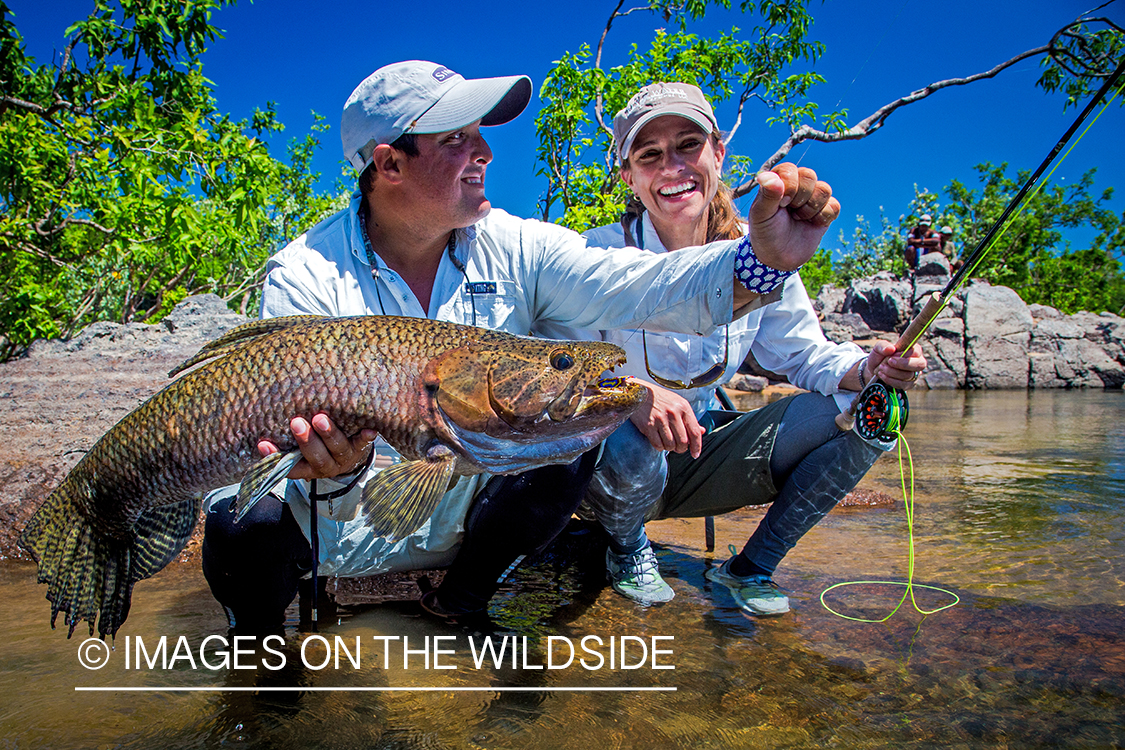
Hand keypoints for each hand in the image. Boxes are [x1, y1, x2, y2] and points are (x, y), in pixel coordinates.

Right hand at [257, 413, 377, 479]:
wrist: (350, 457)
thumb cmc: (319, 449)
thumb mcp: (300, 452)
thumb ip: (285, 443)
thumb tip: (260, 428)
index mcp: (307, 468)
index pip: (289, 466)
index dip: (275, 457)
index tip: (263, 443)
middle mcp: (326, 465)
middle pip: (316, 457)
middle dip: (306, 441)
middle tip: (297, 423)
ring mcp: (344, 457)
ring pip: (337, 448)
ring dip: (329, 434)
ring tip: (320, 419)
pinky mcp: (360, 447)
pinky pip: (364, 443)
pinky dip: (366, 437)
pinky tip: (369, 430)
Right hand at [629, 380, 704, 457]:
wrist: (638, 392)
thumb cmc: (661, 399)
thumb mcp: (678, 404)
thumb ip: (690, 419)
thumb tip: (702, 431)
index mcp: (683, 407)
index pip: (695, 432)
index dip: (697, 446)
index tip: (695, 454)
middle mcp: (673, 413)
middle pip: (683, 441)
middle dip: (682, 449)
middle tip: (679, 448)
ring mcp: (660, 419)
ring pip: (670, 445)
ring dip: (670, 448)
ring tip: (668, 443)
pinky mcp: (648, 426)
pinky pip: (658, 444)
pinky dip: (660, 447)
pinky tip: (659, 442)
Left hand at [748, 163, 839, 271]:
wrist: (778, 257)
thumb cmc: (765, 232)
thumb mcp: (761, 216)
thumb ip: (766, 195)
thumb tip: (768, 176)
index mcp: (779, 180)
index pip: (790, 170)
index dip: (789, 187)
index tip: (781, 204)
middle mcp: (797, 185)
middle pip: (809, 175)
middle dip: (799, 198)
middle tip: (790, 212)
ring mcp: (812, 198)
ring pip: (824, 189)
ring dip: (810, 209)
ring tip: (798, 218)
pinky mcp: (825, 211)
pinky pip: (834, 206)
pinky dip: (822, 218)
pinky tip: (810, 224)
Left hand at [865, 341, 926, 390]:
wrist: (874, 370)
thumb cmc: (880, 357)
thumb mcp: (878, 348)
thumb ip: (883, 346)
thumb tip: (891, 349)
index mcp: (913, 350)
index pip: (916, 351)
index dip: (905, 355)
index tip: (892, 356)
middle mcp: (917, 362)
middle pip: (920, 364)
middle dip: (903, 364)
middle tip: (889, 362)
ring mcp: (915, 374)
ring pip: (909, 375)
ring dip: (892, 372)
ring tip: (881, 368)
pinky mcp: (909, 384)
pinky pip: (904, 385)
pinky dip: (891, 380)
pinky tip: (882, 375)